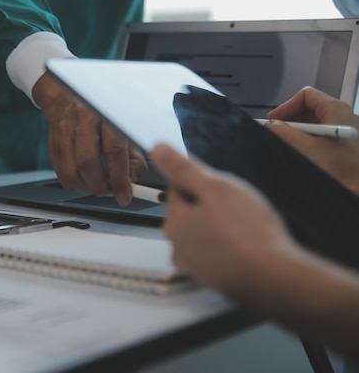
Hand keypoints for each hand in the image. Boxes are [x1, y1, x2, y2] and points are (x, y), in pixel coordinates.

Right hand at [33, 72, 147, 205]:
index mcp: (103, 114)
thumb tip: (132, 180)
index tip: (125, 195)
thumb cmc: (99, 111)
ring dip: (88, 188)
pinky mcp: (52, 146)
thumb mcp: (123, 126)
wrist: (67, 95)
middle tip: (111, 191)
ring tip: (99, 185)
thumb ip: (132, 155)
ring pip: (72, 173)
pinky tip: (86, 180)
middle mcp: (80, 122)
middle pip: (88, 164)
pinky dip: (77, 184)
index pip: (113, 151)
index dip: (120, 179)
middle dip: (102, 186)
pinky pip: (62, 175)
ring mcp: (62, 134)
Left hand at [149, 143, 296, 298]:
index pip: (178, 188)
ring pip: (207, 234)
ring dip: (224, 227)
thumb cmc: (247, 234)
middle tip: (239, 208)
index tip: (221, 185)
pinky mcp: (217, 280)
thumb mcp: (214, 187)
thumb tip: (157, 150)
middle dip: (213, 206)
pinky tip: (250, 246)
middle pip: (192, 213)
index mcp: (174, 224)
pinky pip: (221, 254)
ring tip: (247, 228)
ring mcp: (198, 268)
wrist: (275, 279)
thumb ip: (183, 168)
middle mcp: (179, 248)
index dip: (203, 182)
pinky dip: (233, 248)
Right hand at [266, 87, 358, 194]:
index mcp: (336, 110)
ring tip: (291, 145)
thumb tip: (270, 126)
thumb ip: (282, 133)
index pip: (306, 96)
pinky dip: (308, 140)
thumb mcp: (304, 149)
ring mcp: (345, 131)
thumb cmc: (342, 170)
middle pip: (310, 109)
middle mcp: (344, 117)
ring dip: (298, 132)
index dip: (286, 107)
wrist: (358, 188)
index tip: (274, 120)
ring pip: (315, 123)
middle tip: (278, 132)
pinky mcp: (345, 144)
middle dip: (291, 120)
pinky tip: (304, 153)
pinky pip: (322, 135)